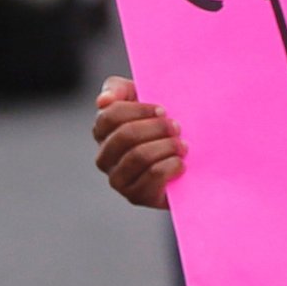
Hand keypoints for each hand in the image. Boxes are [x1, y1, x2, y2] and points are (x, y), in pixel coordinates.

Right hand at [92, 75, 186, 209]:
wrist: (184, 155)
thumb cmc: (159, 121)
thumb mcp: (140, 96)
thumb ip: (118, 89)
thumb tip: (103, 101)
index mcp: (102, 131)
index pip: (110, 115)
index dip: (140, 110)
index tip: (163, 110)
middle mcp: (104, 157)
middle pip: (125, 135)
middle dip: (157, 128)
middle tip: (177, 127)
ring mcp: (118, 179)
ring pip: (139, 156)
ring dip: (167, 146)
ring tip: (182, 145)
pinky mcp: (136, 196)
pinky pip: (153, 177)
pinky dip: (171, 166)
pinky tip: (181, 162)